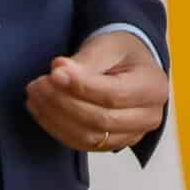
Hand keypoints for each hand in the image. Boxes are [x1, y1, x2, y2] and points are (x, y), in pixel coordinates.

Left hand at [26, 29, 169, 154]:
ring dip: (56, 118)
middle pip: (101, 119)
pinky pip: (82, 144)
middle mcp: (148, 117)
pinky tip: (41, 110)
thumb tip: (58, 71)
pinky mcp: (112, 144)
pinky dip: (57, 128)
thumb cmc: (121, 52)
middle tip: (38, 84)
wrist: (128, 65)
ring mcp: (131, 135)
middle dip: (64, 102)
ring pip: (89, 137)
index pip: (114, 95)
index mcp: (154, 87)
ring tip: (35, 95)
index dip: (81, 87)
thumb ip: (85, 60)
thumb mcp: (108, 45)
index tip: (53, 73)